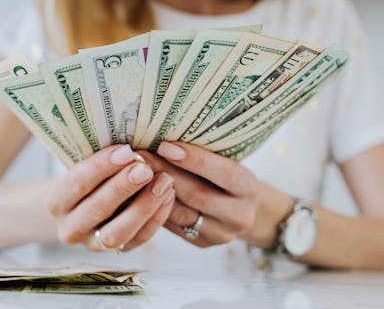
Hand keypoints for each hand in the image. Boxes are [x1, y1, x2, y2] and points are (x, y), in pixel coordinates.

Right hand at [45, 145, 175, 251]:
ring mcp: (93, 244)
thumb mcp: (86, 164)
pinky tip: (168, 196)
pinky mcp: (118, 252)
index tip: (126, 150)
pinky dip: (156, 218)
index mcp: (56, 202)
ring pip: (118, 232)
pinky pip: (139, 238)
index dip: (101, 167)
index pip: (76, 183)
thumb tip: (131, 145)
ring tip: (164, 181)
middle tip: (145, 168)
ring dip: (144, 205)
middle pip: (97, 209)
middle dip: (123, 186)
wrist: (87, 205)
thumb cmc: (91, 176)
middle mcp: (70, 228)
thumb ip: (104, 159)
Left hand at [139, 142, 291, 247]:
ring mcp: (221, 234)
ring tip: (133, 173)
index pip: (224, 173)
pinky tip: (139, 192)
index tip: (164, 145)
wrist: (240, 208)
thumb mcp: (226, 162)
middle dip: (165, 173)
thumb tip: (165, 140)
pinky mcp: (203, 243)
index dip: (194, 160)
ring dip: (154, 192)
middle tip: (139, 156)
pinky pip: (174, 226)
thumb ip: (204, 154)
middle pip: (197, 195)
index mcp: (249, 189)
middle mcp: (239, 215)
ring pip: (181, 213)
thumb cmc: (225, 176)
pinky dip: (155, 208)